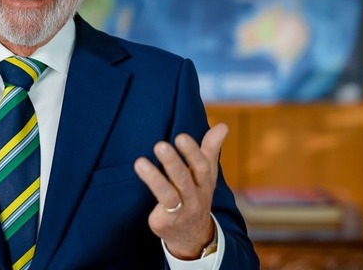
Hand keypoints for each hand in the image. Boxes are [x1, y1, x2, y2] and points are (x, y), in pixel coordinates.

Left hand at [134, 123, 227, 259]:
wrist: (193, 237)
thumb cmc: (197, 195)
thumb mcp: (207, 175)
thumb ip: (211, 149)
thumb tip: (223, 125)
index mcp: (205, 184)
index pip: (202, 167)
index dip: (192, 152)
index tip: (181, 137)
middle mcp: (195, 198)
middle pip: (184, 180)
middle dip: (173, 163)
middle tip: (160, 145)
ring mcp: (181, 212)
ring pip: (168, 195)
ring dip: (154, 179)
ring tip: (139, 162)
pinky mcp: (165, 223)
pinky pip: (157, 211)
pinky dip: (149, 198)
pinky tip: (139, 179)